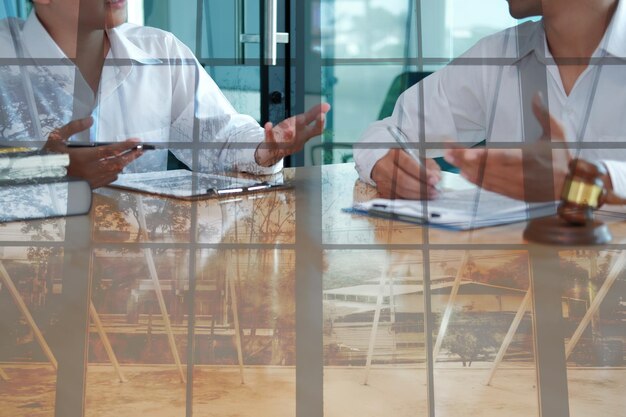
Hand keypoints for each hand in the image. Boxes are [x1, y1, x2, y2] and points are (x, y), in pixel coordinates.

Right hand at [43, 117, 143, 188]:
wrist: (42, 178)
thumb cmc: (49, 156)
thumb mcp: (57, 138)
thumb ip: (74, 127)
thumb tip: (90, 119)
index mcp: (84, 157)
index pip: (110, 150)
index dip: (125, 145)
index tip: (136, 141)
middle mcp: (91, 169)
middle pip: (118, 162)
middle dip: (132, 155)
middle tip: (142, 150)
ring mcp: (93, 179)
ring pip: (116, 171)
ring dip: (125, 163)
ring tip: (133, 156)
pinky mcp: (92, 186)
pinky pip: (110, 179)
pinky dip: (116, 172)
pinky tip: (118, 167)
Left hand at [255, 103, 330, 166]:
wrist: (273, 152)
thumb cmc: (289, 137)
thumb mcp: (302, 124)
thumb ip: (313, 114)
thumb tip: (327, 105)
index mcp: (304, 133)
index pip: (317, 129)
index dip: (321, 121)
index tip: (323, 113)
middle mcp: (297, 138)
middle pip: (308, 133)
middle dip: (315, 126)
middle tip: (320, 116)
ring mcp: (285, 141)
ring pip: (289, 136)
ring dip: (290, 132)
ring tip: (290, 127)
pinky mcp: (272, 141)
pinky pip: (270, 136)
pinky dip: (269, 131)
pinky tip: (268, 124)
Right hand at [371, 149, 440, 199]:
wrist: (387, 164)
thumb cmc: (406, 161)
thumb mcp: (419, 158)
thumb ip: (430, 167)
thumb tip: (437, 178)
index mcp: (395, 153)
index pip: (408, 164)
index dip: (422, 174)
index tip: (434, 181)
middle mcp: (385, 166)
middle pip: (403, 180)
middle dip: (421, 188)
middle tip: (434, 191)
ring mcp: (381, 180)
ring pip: (400, 192)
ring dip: (418, 196)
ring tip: (430, 195)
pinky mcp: (382, 191)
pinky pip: (397, 199)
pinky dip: (410, 200)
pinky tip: (419, 199)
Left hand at [444, 94, 570, 201]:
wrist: (570, 186)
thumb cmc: (562, 156)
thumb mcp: (557, 132)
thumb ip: (543, 114)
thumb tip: (535, 94)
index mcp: (529, 157)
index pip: (502, 156)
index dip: (484, 156)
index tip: (467, 153)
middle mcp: (519, 173)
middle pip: (487, 167)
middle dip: (464, 159)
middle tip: (446, 151)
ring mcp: (514, 185)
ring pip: (485, 178)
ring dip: (465, 169)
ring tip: (449, 159)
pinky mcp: (512, 193)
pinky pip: (490, 188)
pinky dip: (475, 181)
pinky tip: (463, 173)